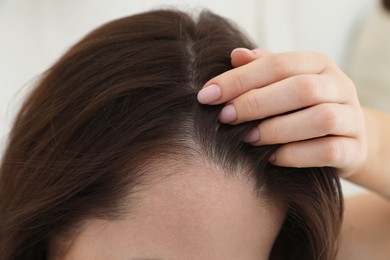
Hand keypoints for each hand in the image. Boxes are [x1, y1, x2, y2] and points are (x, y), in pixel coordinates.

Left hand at [197, 48, 366, 177]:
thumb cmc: (301, 107)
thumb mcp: (282, 84)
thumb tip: (235, 55)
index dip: (240, 79)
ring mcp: (352, 117)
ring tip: (247, 138)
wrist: (343, 137)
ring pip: (319, 119)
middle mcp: (340, 85)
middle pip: (300, 89)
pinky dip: (295, 155)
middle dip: (256, 103)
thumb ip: (260, 69)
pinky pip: (327, 151)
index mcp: (318, 63)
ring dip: (276, 130)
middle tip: (225, 117)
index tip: (207, 95)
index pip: (278, 63)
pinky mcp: (355, 148)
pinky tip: (271, 158)